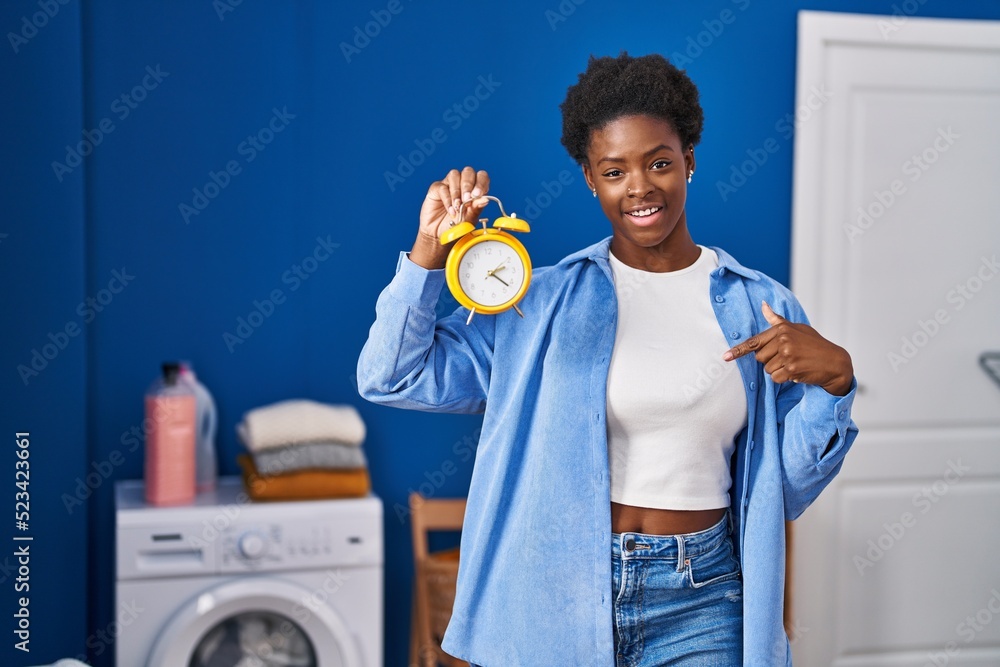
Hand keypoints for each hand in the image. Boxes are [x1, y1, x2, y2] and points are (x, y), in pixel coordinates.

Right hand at [409, 167, 490, 268]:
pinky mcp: (437, 188)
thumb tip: (485, 200)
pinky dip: (447, 199)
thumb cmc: (457, 225)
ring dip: (457, 191)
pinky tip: (451, 210)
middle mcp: (463, 183)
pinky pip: (442, 187)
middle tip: (467, 199)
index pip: (482, 176)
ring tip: (457, 206)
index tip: (478, 194)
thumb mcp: (470, 219)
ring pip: (454, 175)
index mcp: (475, 188)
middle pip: (468, 172)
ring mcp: (449, 184)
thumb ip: (476, 208)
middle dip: (468, 185)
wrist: (439, 234)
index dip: (481, 182)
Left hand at [723, 302, 853, 395]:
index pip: (754, 342)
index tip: (725, 357)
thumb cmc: (815, 344)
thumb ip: (778, 321)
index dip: (738, 351)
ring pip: (767, 370)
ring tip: (794, 364)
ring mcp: (787, 355)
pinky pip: (775, 378)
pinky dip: (784, 378)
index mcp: (782, 329)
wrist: (835, 362)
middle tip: (788, 358)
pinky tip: (797, 372)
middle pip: (759, 359)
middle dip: (770, 361)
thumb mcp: (797, 328)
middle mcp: (783, 340)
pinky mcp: (792, 369)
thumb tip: (763, 305)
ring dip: (778, 371)